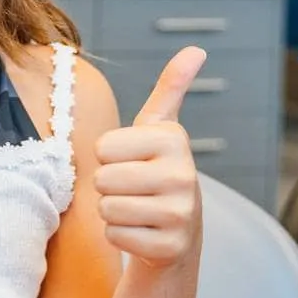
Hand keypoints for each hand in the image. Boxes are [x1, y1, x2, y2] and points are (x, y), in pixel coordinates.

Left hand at [93, 47, 207, 266]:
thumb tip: (195, 50)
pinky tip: (141, 231)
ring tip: (136, 208)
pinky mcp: (170, 247)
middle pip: (102, 179)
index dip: (108, 156)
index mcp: (173, 140)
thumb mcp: (159, 128)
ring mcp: (179, 214)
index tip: (131, 160)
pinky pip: (115, 236)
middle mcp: (183, 175)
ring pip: (106, 209)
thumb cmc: (156, 170)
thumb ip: (171, 88)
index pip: (102, 147)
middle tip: (132, 188)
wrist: (177, 229)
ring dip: (112, 211)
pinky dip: (120, 236)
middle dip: (108, 186)